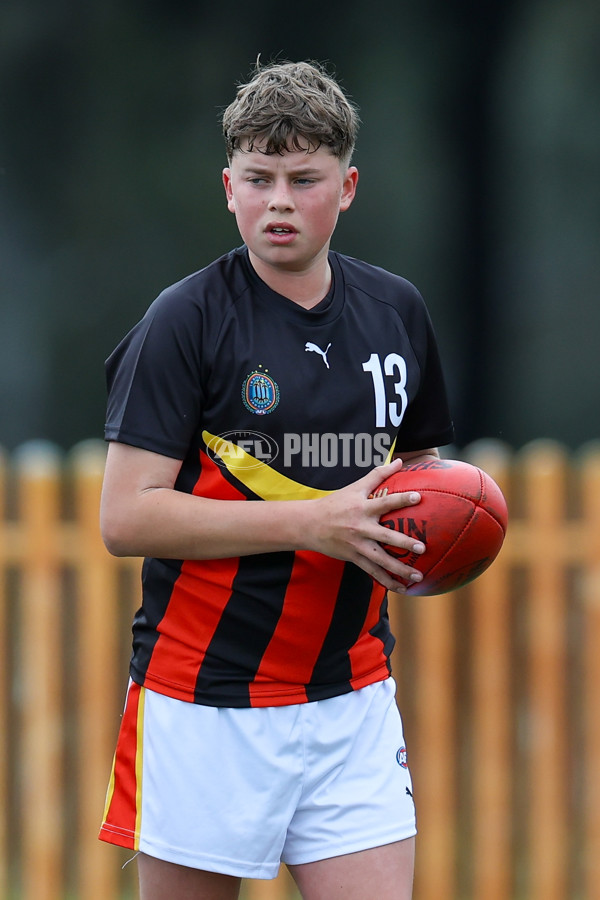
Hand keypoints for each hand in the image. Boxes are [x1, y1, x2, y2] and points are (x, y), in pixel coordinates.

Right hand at [305, 457, 423, 589]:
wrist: (310, 525)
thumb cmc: (335, 503)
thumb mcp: (354, 487)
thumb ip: (378, 474)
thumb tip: (398, 460)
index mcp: (363, 508)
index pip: (385, 502)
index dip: (402, 499)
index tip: (419, 497)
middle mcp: (361, 528)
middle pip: (386, 536)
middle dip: (404, 543)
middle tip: (422, 548)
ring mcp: (358, 545)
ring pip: (381, 560)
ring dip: (400, 570)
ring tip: (418, 576)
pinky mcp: (354, 558)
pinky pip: (373, 572)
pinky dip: (387, 581)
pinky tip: (402, 588)